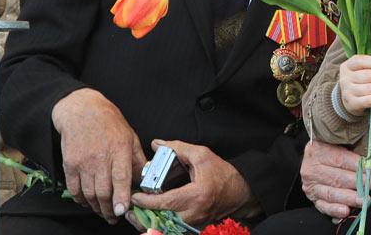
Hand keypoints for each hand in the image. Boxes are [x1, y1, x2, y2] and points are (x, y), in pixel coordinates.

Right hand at [51, 88, 146, 223]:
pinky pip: (74, 189)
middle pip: (104, 191)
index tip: (122, 210)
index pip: (121, 178)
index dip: (121, 197)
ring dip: (96, 207)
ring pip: (89, 193)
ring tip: (102, 212)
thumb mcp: (130, 136)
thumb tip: (146, 177)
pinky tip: (87, 202)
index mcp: (119, 149)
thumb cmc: (108, 121)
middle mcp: (101, 157)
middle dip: (109, 209)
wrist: (81, 110)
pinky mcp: (70, 164)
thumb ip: (137, 158)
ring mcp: (83, 162)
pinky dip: (81, 199)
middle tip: (113, 217)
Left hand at [130, 139, 258, 224]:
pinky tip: (151, 220)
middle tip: (130, 210)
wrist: (240, 192)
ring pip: (166, 229)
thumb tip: (157, 144)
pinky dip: (160, 227)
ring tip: (136, 216)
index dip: (147, 201)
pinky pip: (173, 231)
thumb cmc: (222, 174)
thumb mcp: (202, 155)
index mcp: (197, 195)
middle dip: (143, 217)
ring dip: (149, 224)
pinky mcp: (194, 228)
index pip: (166, 202)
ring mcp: (195, 224)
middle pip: (162, 221)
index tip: (136, 196)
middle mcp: (195, 213)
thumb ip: (178, 148)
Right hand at [300, 141, 370, 220]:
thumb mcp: (342, 143)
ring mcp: (311, 185)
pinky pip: (324, 206)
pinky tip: (345, 212)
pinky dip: (335, 210)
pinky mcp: (313, 198)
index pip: (341, 159)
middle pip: (338, 178)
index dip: (360, 165)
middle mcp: (311, 168)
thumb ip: (356, 149)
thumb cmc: (334, 148)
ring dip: (350, 198)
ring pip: (332, 193)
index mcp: (318, 150)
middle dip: (360, 183)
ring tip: (364, 201)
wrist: (315, 158)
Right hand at [338, 52, 370, 115]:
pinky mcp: (353, 104)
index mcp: (347, 66)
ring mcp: (348, 92)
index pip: (358, 60)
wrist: (350, 99)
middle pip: (366, 75)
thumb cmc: (361, 80)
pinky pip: (368, 101)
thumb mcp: (367, 68)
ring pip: (368, 88)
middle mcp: (345, 78)